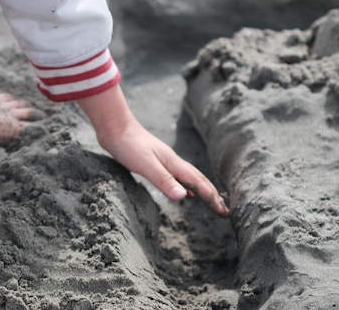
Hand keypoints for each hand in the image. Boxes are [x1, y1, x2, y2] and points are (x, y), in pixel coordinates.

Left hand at [100, 122, 229, 216]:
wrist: (114, 128)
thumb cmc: (128, 146)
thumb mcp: (146, 166)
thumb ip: (164, 180)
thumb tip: (184, 197)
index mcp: (173, 163)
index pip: (198, 183)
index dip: (211, 198)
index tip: (224, 212)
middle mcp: (172, 161)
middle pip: (198, 179)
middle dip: (212, 194)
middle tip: (224, 210)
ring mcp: (164, 161)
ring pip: (189, 177)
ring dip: (201, 189)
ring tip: (210, 200)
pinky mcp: (154, 162)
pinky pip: (177, 177)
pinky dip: (185, 186)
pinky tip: (184, 192)